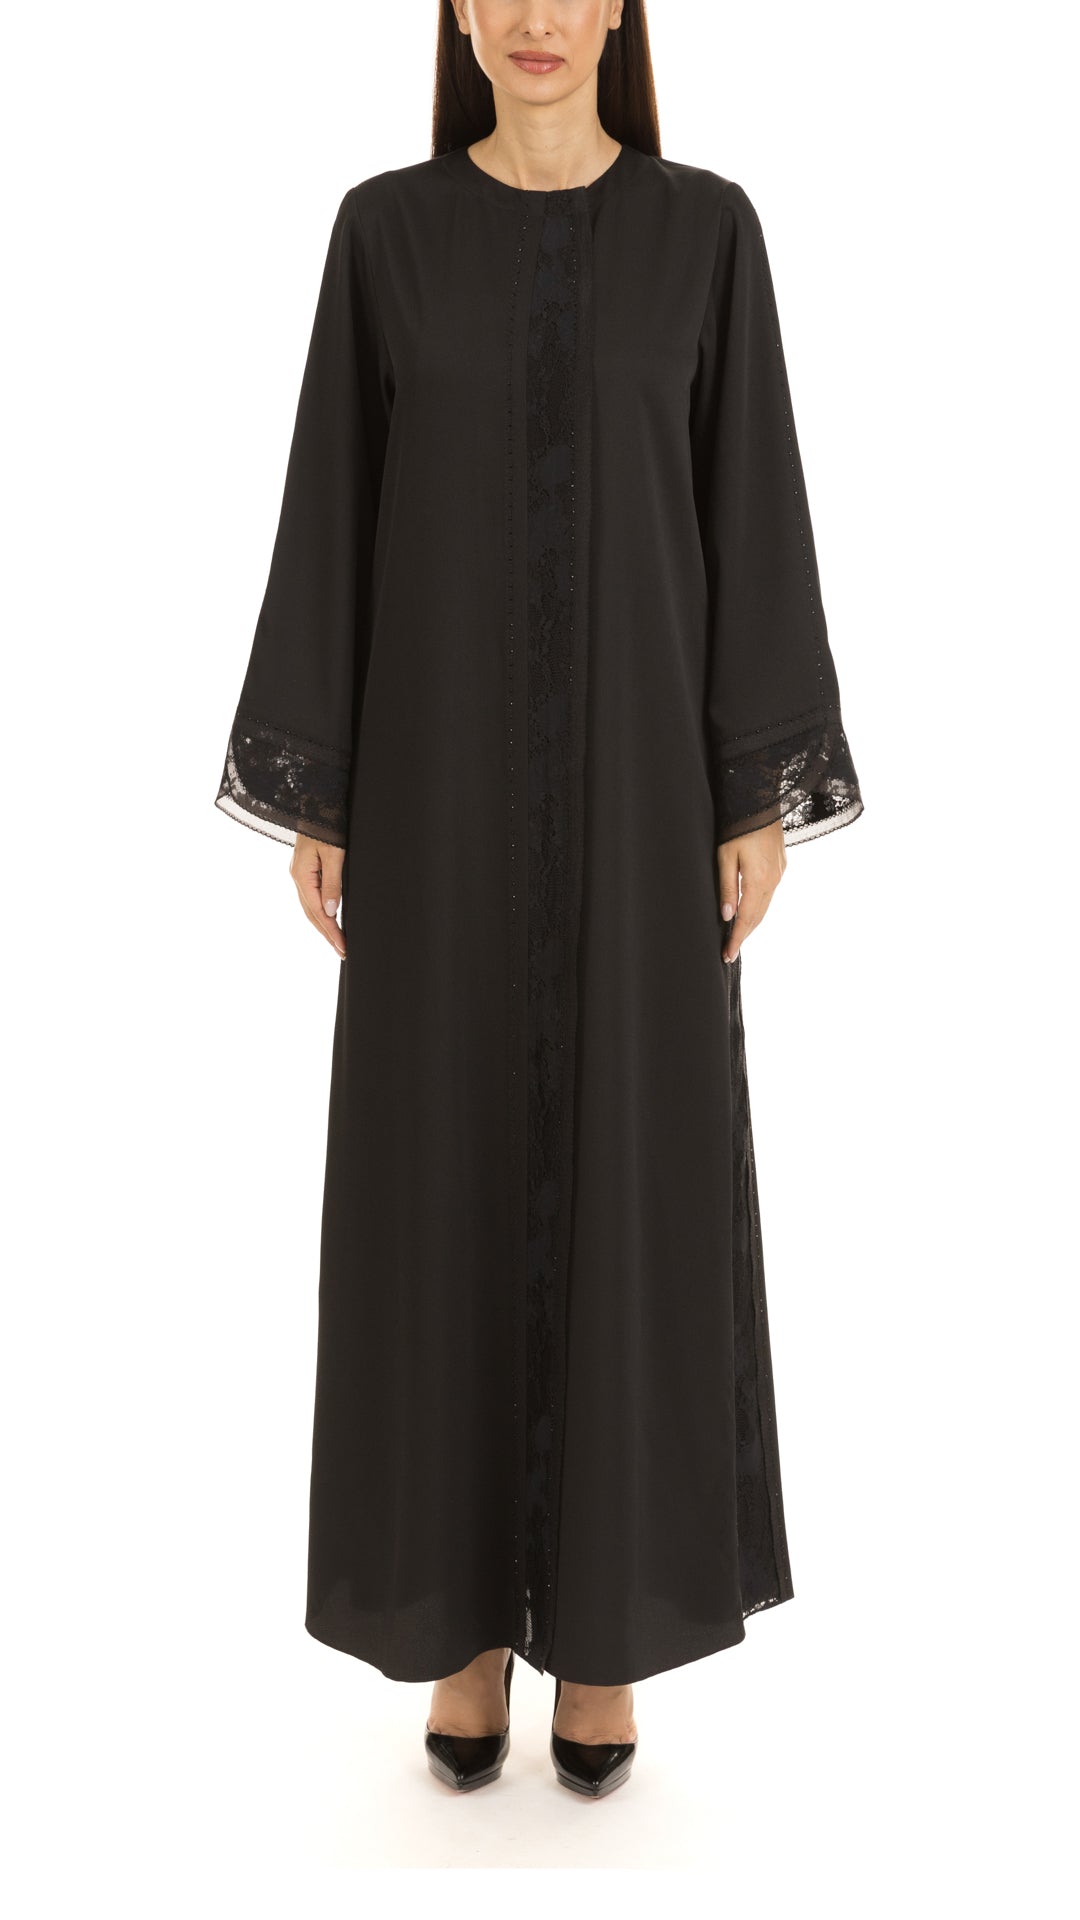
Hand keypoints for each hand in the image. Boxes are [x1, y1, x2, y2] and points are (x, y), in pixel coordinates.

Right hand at [290, 833, 345, 958]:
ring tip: (337, 941)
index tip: (343, 947)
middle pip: (311, 914)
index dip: (331, 932)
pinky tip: (328, 917)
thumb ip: (332, 882)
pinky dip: (319, 911)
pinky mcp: (305, 868)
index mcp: (302, 875)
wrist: (317, 799)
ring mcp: (299, 872)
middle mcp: (297, 876)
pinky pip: (311, 896)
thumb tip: (331, 912)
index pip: (318, 912)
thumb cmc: (327, 823)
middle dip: (327, 934)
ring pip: (310, 907)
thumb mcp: (334, 853)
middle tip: (342, 952)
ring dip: (323, 925)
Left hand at [717, 820, 786, 961]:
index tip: (727, 955)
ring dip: (751, 923)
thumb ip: (727, 888)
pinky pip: (769, 894)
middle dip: (743, 936)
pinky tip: (749, 911)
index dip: (736, 939)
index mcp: (759, 880)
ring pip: (764, 907)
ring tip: (736, 937)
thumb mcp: (725, 856)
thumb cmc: (737, 826)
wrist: (760, 800)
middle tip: (729, 952)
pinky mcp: (781, 866)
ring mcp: (779, 873)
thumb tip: (727, 917)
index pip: (746, 919)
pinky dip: (758, 908)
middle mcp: (773, 880)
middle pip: (757, 917)